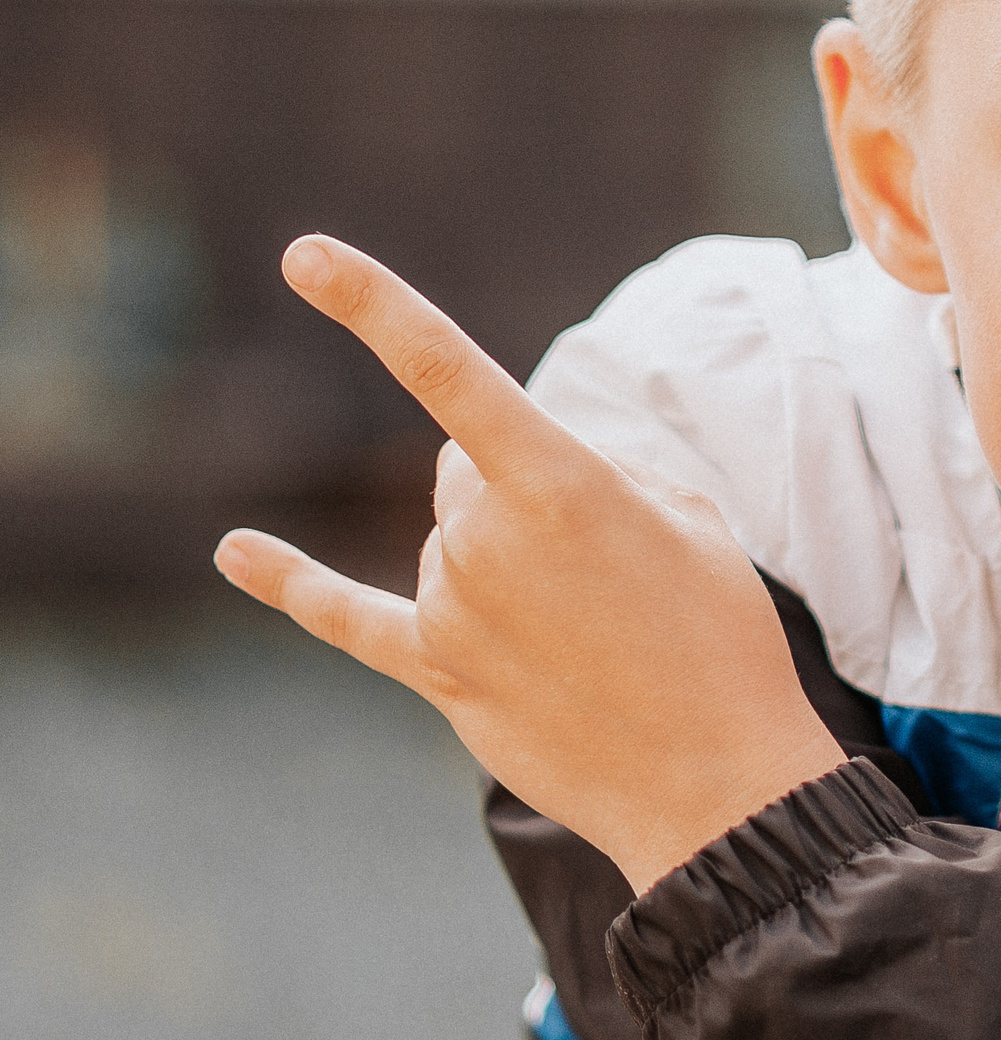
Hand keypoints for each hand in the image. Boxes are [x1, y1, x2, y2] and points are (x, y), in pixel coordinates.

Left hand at [213, 236, 843, 892]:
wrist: (721, 783)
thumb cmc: (724, 642)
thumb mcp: (690, 521)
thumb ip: (596, 473)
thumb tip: (522, 482)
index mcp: (556, 486)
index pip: (447, 372)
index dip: (374, 306)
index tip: (305, 256)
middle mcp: (481, 542)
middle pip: (464, 471)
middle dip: (521, 492)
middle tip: (609, 566)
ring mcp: (452, 612)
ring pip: (449, 540)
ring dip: (504, 561)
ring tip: (593, 627)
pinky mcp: (439, 676)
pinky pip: (353, 618)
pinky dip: (294, 585)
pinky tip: (237, 552)